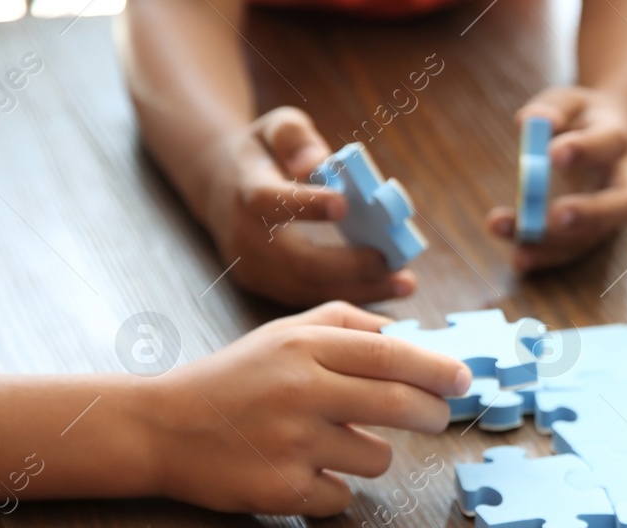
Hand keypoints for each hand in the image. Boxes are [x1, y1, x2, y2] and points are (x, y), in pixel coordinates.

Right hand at [145, 302, 470, 515]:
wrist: (159, 428)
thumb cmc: (232, 380)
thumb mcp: (281, 335)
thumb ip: (344, 324)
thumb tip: (409, 334)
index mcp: (302, 347)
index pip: (391, 356)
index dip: (437, 370)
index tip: (464, 381)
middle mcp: (300, 392)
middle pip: (398, 406)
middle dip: (433, 415)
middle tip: (439, 417)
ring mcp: (292, 444)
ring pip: (377, 459)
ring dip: (371, 456)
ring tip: (332, 444)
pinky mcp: (282, 490)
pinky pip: (342, 497)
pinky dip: (332, 490)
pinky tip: (300, 473)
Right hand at [203, 107, 416, 305]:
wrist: (223, 192)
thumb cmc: (261, 156)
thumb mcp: (272, 129)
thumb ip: (293, 136)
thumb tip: (318, 161)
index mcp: (246, 191)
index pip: (270, 201)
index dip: (305, 204)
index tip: (344, 204)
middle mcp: (245, 238)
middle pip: (297, 262)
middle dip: (349, 266)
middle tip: (393, 262)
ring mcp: (256, 270)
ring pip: (310, 290)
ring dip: (361, 290)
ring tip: (404, 283)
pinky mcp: (270, 290)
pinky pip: (313, 300)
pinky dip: (352, 298)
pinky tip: (387, 292)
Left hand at [486, 90, 626, 272]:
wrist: (607, 142)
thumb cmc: (582, 119)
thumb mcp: (568, 101)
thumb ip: (550, 108)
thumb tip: (530, 122)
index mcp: (618, 142)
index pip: (611, 143)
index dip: (586, 149)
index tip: (552, 153)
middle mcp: (625, 184)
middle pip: (626, 204)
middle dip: (592, 212)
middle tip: (557, 214)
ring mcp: (611, 216)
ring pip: (594, 236)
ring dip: (552, 240)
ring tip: (507, 230)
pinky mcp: (591, 235)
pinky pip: (572, 251)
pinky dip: (544, 256)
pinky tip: (517, 259)